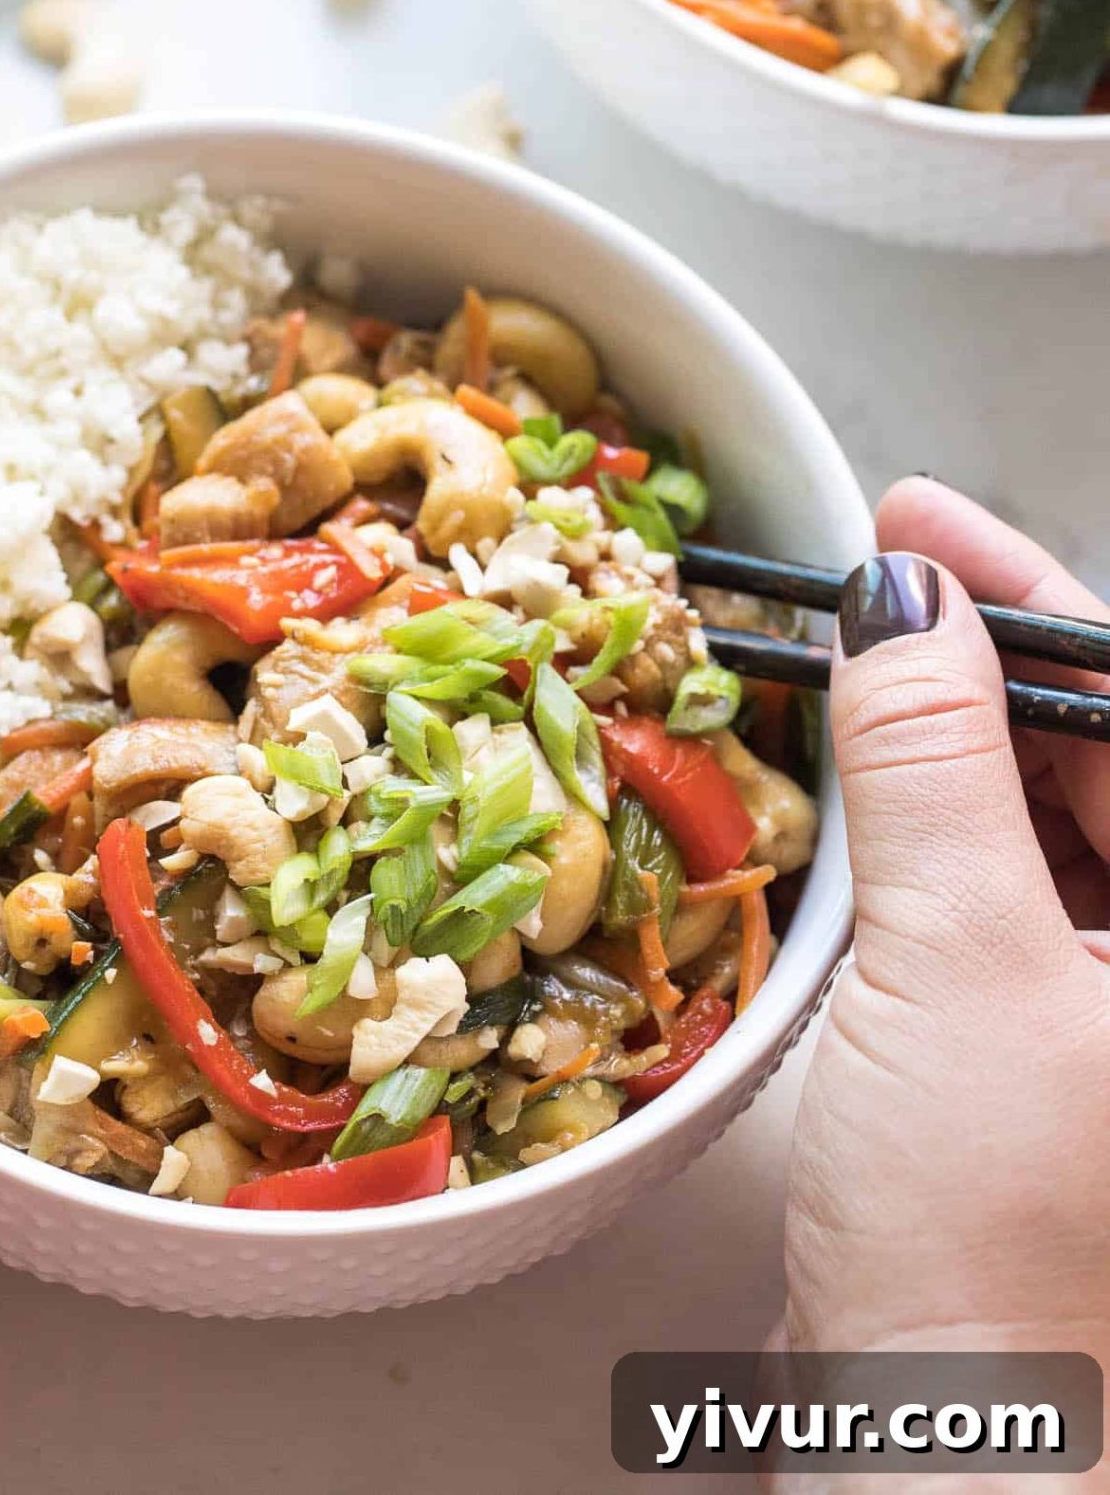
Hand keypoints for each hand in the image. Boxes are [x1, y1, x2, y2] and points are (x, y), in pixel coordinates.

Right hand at [782, 475, 1109, 1366]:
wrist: (954, 1468)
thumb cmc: (1001, 1259)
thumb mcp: (960, 969)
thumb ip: (934, 765)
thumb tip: (906, 606)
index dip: (1032, 598)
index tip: (918, 520)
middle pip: (1103, 760)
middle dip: (979, 654)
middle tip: (861, 574)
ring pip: (1048, 824)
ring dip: (943, 739)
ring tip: (837, 659)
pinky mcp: (1052, 1071)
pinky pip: (1002, 902)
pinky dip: (926, 834)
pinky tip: (853, 789)